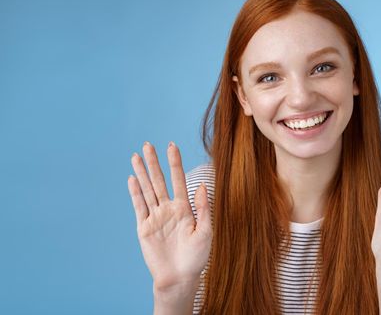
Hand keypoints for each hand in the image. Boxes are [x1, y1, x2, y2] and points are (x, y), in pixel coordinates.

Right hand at [127, 141, 211, 291]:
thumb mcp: (206, 232)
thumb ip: (203, 208)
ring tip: (136, 156)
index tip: (172, 145)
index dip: (175, 163)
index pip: (178, 180)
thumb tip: (201, 185)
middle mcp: (168, 209)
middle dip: (154, 163)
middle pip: (159, 181)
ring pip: (147, 190)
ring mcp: (155, 217)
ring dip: (142, 173)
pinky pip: (139, 207)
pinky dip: (135, 193)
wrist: (180, 278)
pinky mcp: (145, 228)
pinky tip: (132, 179)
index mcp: (184, 208)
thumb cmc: (196, 257)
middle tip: (148, 144)